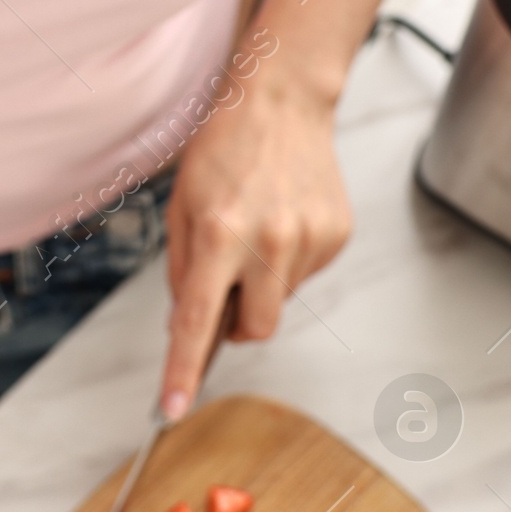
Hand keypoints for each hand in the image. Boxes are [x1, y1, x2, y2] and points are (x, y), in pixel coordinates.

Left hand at [159, 64, 350, 418]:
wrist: (282, 101)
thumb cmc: (224, 149)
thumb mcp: (182, 207)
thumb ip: (183, 272)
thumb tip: (189, 325)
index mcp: (220, 233)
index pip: (199, 321)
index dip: (183, 371)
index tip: (173, 410)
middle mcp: (270, 241)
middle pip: (255, 329)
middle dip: (237, 323)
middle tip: (226, 284)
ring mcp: (310, 238)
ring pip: (280, 301)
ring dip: (263, 283)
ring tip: (257, 229)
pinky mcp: (337, 234)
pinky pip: (305, 275)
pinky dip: (287, 261)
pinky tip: (282, 219)